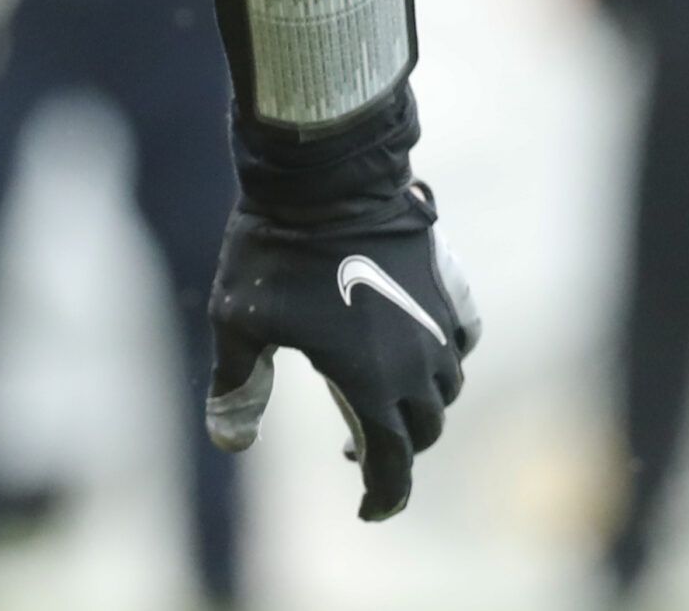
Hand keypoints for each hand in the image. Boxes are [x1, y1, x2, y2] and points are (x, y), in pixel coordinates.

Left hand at [205, 180, 479, 520]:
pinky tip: (417, 348)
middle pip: (423, 429)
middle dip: (397, 448)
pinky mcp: (448, 287)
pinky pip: (460, 340)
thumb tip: (228, 442)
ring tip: (382, 398)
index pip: (392, 462)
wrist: (324, 178)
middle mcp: (418, 362)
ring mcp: (438, 323)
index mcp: (370, 382)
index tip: (368, 510)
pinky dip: (443, 356)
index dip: (384, 496)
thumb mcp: (238, 322)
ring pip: (445, 386)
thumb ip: (237, 386)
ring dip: (420, 404)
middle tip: (360, 448)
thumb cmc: (274, 251)